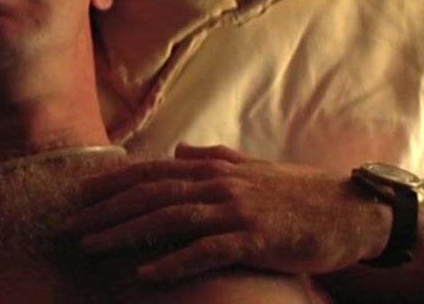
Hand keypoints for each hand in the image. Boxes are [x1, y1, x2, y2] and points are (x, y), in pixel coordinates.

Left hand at [63, 144, 391, 283]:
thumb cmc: (302, 194)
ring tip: (93, 246)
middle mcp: (218, 182)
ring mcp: (235, 209)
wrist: (353, 210)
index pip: (151, 172)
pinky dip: (171, 262)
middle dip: (105, 210)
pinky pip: (203, 251)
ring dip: (124, 233)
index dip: (112, 183)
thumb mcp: (254, 169)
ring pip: (167, 219)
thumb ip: (215, 158)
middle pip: (149, 195)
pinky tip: (144, 274)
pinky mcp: (253, 237)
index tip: (80, 196)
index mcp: (215, 167)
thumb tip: (180, 150)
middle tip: (70, 227)